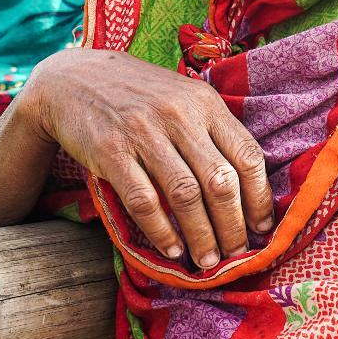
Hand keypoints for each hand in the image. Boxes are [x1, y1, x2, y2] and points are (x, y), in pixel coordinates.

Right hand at [22, 47, 274, 267]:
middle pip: (220, 181)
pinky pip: (144, 201)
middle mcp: (179, 115)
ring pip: (186, 195)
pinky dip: (161, 232)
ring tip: (208, 261)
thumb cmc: (140, 95)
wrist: (75, 77)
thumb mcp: (184, 98)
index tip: (263, 227)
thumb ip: (212, 132)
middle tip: (237, 254)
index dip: (260, 197)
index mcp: (206, 103)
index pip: (247, 155)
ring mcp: (144, 133)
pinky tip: (172, 250)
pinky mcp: (111, 151)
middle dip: (233, 226)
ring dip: (202, 236)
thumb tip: (247, 186)